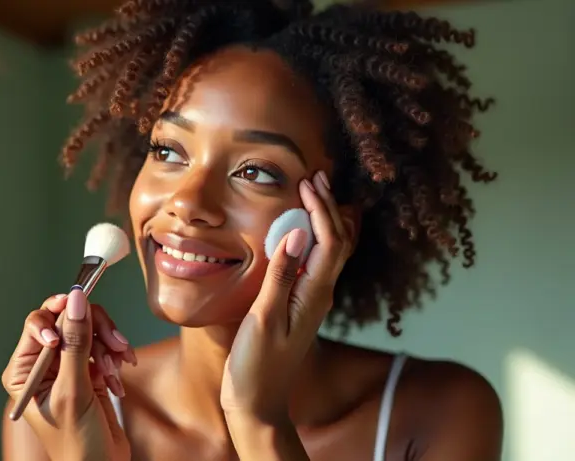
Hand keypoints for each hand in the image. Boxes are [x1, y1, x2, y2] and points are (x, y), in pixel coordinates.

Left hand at [1, 288, 135, 460]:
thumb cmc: (76, 442)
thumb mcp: (73, 390)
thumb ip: (75, 343)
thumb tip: (76, 300)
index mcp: (24, 370)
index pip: (38, 322)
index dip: (59, 314)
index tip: (79, 314)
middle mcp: (43, 365)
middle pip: (69, 321)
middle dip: (94, 330)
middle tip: (115, 342)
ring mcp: (67, 366)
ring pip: (90, 331)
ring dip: (108, 347)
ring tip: (116, 370)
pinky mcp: (89, 371)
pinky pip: (103, 347)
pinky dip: (114, 359)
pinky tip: (117, 380)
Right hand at [221, 170, 353, 425]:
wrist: (258, 400)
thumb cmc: (257, 364)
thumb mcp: (265, 319)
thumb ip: (281, 276)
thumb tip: (296, 233)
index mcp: (315, 295)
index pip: (330, 242)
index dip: (322, 209)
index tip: (307, 182)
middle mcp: (320, 294)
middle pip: (337, 242)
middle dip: (328, 207)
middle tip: (315, 176)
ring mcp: (311, 299)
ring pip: (328, 251)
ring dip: (322, 219)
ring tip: (311, 193)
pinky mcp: (299, 304)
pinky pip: (313, 262)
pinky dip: (309, 238)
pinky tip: (295, 229)